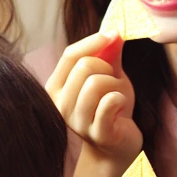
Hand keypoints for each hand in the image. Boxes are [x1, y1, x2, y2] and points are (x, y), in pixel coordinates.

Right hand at [44, 31, 139, 161]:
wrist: (118, 147)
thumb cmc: (111, 110)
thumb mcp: (109, 77)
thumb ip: (109, 54)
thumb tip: (115, 30)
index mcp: (57, 88)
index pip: (70, 54)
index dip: (94, 41)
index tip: (114, 35)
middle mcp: (60, 105)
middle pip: (85, 66)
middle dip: (108, 68)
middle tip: (113, 83)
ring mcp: (76, 121)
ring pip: (96, 83)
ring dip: (115, 85)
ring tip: (116, 98)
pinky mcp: (96, 133)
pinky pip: (109, 102)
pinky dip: (120, 99)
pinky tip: (119, 109)